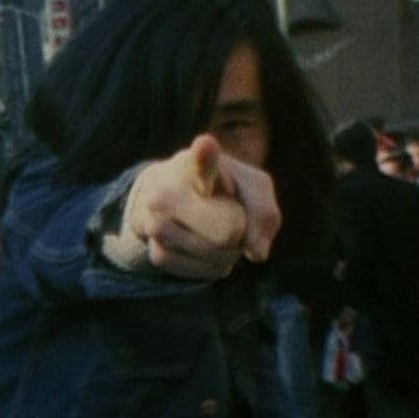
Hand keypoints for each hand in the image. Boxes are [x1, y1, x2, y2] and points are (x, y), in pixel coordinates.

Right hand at [124, 134, 280, 278]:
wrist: (166, 198)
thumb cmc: (219, 187)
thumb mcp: (252, 186)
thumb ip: (264, 212)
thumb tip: (257, 253)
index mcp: (194, 162)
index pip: (201, 159)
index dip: (205, 154)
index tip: (206, 145)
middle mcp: (166, 191)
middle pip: (229, 233)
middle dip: (240, 231)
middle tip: (224, 214)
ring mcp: (155, 224)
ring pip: (220, 256)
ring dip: (230, 251)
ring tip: (213, 229)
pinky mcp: (155, 252)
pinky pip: (207, 272)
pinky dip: (216, 265)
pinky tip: (204, 247)